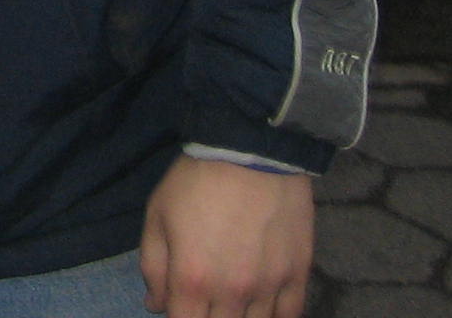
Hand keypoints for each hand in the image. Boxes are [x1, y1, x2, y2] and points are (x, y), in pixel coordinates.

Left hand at [139, 157, 313, 317]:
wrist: (249, 150)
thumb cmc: (195, 180)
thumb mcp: (157, 216)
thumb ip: (153, 266)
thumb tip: (156, 305)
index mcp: (192, 279)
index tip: (180, 305)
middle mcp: (232, 292)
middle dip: (207, 317)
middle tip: (205, 299)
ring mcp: (269, 287)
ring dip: (240, 317)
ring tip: (232, 302)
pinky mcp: (298, 275)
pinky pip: (291, 315)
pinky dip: (276, 317)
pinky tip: (264, 308)